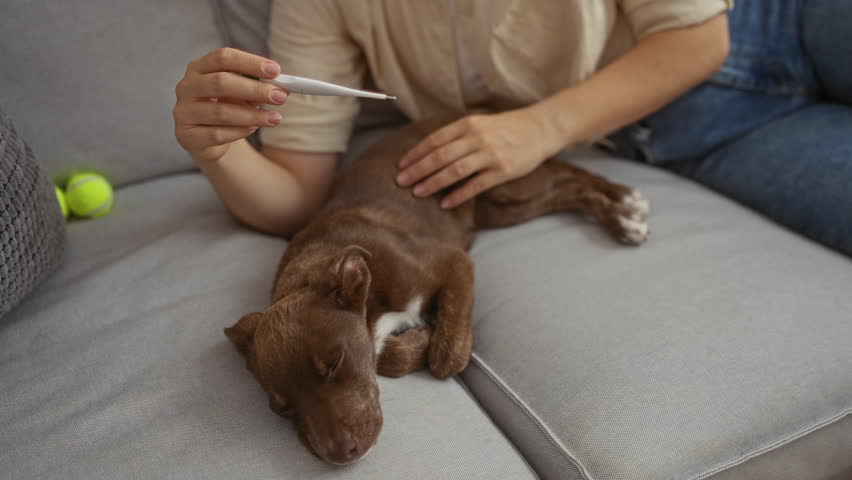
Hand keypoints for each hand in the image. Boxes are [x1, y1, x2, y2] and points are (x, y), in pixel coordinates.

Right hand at [173, 48, 287, 162]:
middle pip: (221, 82)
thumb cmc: (227, 106)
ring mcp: (183, 111)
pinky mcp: (186, 135)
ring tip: (275, 118)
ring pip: (221, 112)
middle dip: (255, 89)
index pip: (223, 57)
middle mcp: (187, 86)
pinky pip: (217, 134)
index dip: (250, 62)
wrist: (206, 137)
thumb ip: (258, 86)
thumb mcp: (242, 93)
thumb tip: (284, 88)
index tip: (276, 71)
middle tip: (280, 97)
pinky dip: (239, 131)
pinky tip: (253, 129)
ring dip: (253, 115)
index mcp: (200, 67)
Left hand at [395, 109, 560, 207]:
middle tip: (400, 182)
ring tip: (418, 193)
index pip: (435, 140)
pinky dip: (459, 195)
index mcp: (468, 125)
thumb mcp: (480, 123)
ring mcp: (490, 155)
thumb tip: (430, 151)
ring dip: (433, 182)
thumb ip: (458, 135)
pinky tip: (446, 204)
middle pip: (440, 156)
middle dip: (418, 169)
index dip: (416, 153)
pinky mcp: (502, 170)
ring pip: (455, 170)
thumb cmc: (507, 128)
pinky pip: (476, 185)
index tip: (401, 165)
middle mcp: (477, 138)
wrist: (540, 129)